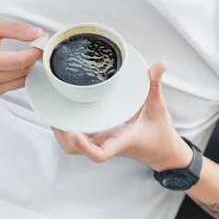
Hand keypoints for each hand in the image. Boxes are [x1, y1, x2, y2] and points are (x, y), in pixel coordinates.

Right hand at [0, 18, 43, 96]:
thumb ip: (15, 29)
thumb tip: (36, 34)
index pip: (17, 62)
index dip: (33, 53)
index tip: (41, 44)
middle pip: (21, 73)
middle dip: (32, 59)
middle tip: (36, 45)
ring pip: (20, 82)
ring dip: (27, 68)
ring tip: (26, 54)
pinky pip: (12, 86)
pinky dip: (18, 75)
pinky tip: (15, 64)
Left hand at [52, 62, 192, 170]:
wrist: (163, 152)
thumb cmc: (160, 134)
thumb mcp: (159, 107)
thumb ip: (155, 85)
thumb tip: (160, 64)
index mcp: (121, 141)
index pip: (99, 154)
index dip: (83, 146)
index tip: (73, 131)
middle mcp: (108, 144)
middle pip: (76, 151)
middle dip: (63, 137)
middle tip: (55, 116)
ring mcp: (102, 143)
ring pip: (74, 148)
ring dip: (62, 135)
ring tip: (55, 114)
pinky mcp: (101, 140)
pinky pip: (79, 140)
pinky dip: (68, 130)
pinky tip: (65, 113)